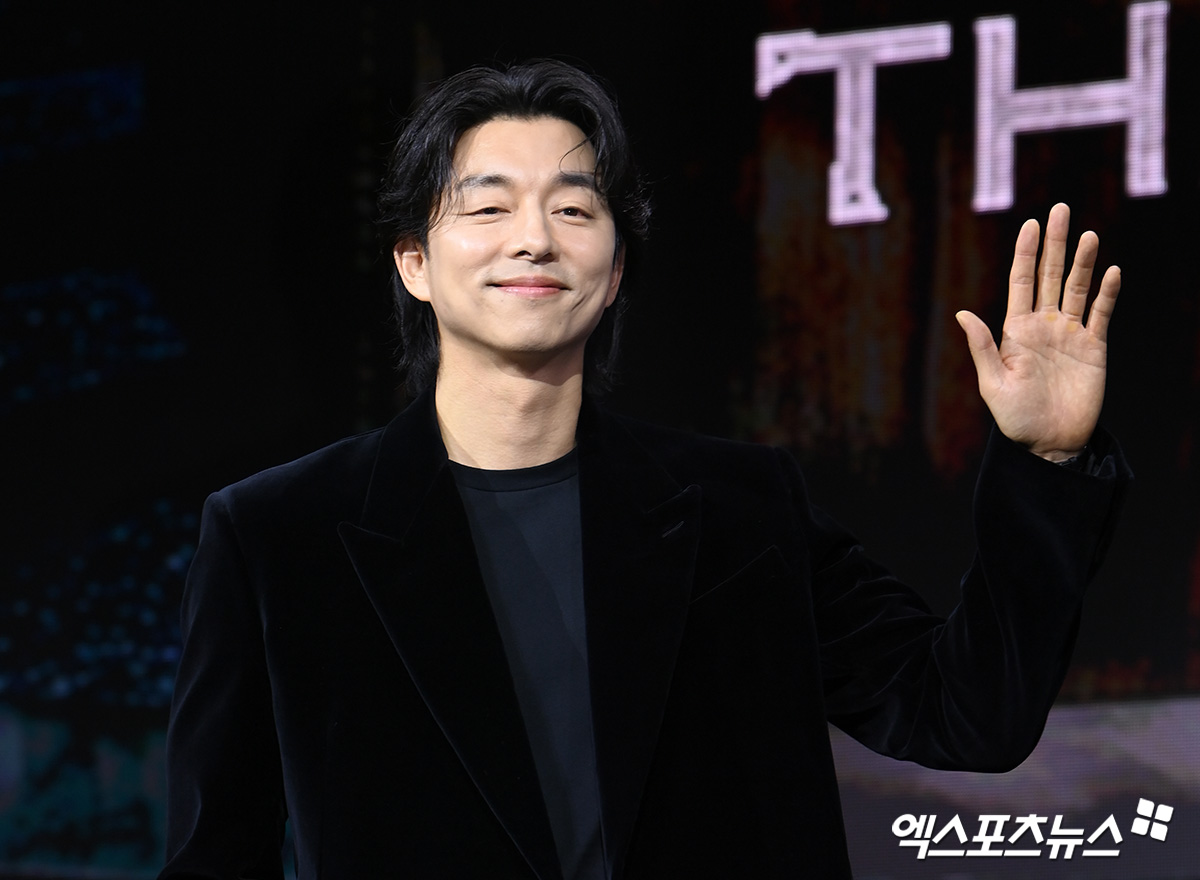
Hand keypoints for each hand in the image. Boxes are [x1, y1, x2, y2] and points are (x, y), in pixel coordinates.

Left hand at [955, 203, 1120, 460]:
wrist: (1048, 444)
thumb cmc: (1015, 419)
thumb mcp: (993, 384)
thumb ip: (982, 347)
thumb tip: (963, 313)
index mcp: (1016, 330)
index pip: (1022, 281)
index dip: (1026, 253)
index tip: (1032, 224)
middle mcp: (1044, 325)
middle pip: (1050, 275)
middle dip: (1055, 244)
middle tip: (1061, 209)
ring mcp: (1070, 334)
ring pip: (1077, 288)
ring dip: (1083, 261)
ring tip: (1088, 234)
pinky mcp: (1094, 348)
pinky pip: (1101, 314)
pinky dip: (1106, 293)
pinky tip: (1110, 271)